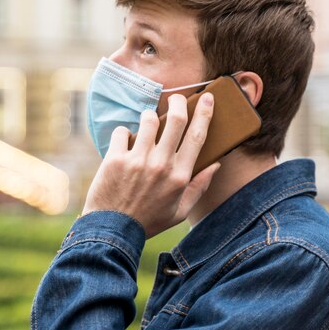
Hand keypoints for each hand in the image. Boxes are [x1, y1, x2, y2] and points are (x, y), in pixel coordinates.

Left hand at [82, 93, 220, 238]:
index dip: (204, 113)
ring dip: (149, 117)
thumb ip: (199, 187)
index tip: (207, 98)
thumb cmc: (148, 221)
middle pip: (176, 119)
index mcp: (180, 176)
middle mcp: (161, 165)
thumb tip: (216, 165)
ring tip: (147, 124)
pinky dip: (123, 133)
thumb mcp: (180, 211)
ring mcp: (137, 161)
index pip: (197, 136)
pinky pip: (122, 131)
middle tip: (176, 98)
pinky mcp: (115, 159)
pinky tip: (123, 144)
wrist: (113, 230)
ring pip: (148, 120)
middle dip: (178, 102)